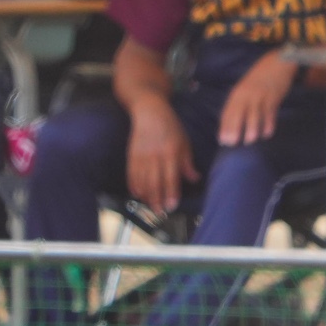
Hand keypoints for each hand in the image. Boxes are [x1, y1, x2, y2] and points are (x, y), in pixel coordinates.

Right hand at [126, 98, 198, 214]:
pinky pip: (131, 173)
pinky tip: (137, 194)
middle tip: (160, 213)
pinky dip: (134, 185)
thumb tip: (194, 179)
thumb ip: (187, 163)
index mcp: (170, 152)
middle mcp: (154, 156)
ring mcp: (141, 155)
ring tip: (151, 206)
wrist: (149, 112)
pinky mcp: (131, 154)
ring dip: (146, 195)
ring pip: (142, 180)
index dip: (170, 193)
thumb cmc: (171, 127)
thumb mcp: (184, 143)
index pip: (170, 177)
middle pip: (154, 182)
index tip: (172, 206)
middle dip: (157, 199)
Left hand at [219, 51, 299, 147]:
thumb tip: (234, 122)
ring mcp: (261, 97)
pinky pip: (270, 114)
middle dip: (234, 129)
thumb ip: (240, 102)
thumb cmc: (260, 77)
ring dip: (252, 129)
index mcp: (238, 93)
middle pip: (238, 114)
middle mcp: (247, 95)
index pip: (228, 112)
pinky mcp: (274, 99)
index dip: (225, 126)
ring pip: (254, 116)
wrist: (277, 63)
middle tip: (232, 143)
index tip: (222, 140)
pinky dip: (268, 125)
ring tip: (249, 141)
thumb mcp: (246, 87)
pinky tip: (266, 134)